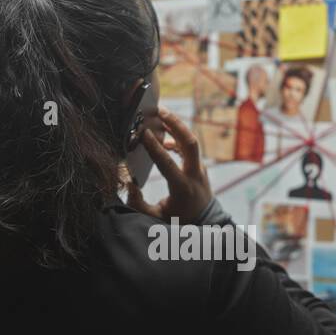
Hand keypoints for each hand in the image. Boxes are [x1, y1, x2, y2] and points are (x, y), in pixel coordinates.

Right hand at [125, 106, 212, 223]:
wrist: (205, 224)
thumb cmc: (178, 221)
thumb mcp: (156, 218)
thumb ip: (139, 204)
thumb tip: (130, 184)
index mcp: (183, 188)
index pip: (168, 163)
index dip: (155, 147)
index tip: (144, 132)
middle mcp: (194, 176)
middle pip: (190, 143)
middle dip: (176, 124)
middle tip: (159, 111)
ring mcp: (200, 170)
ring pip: (191, 142)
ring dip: (177, 127)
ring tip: (160, 115)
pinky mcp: (200, 167)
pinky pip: (190, 148)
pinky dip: (178, 139)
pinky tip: (166, 138)